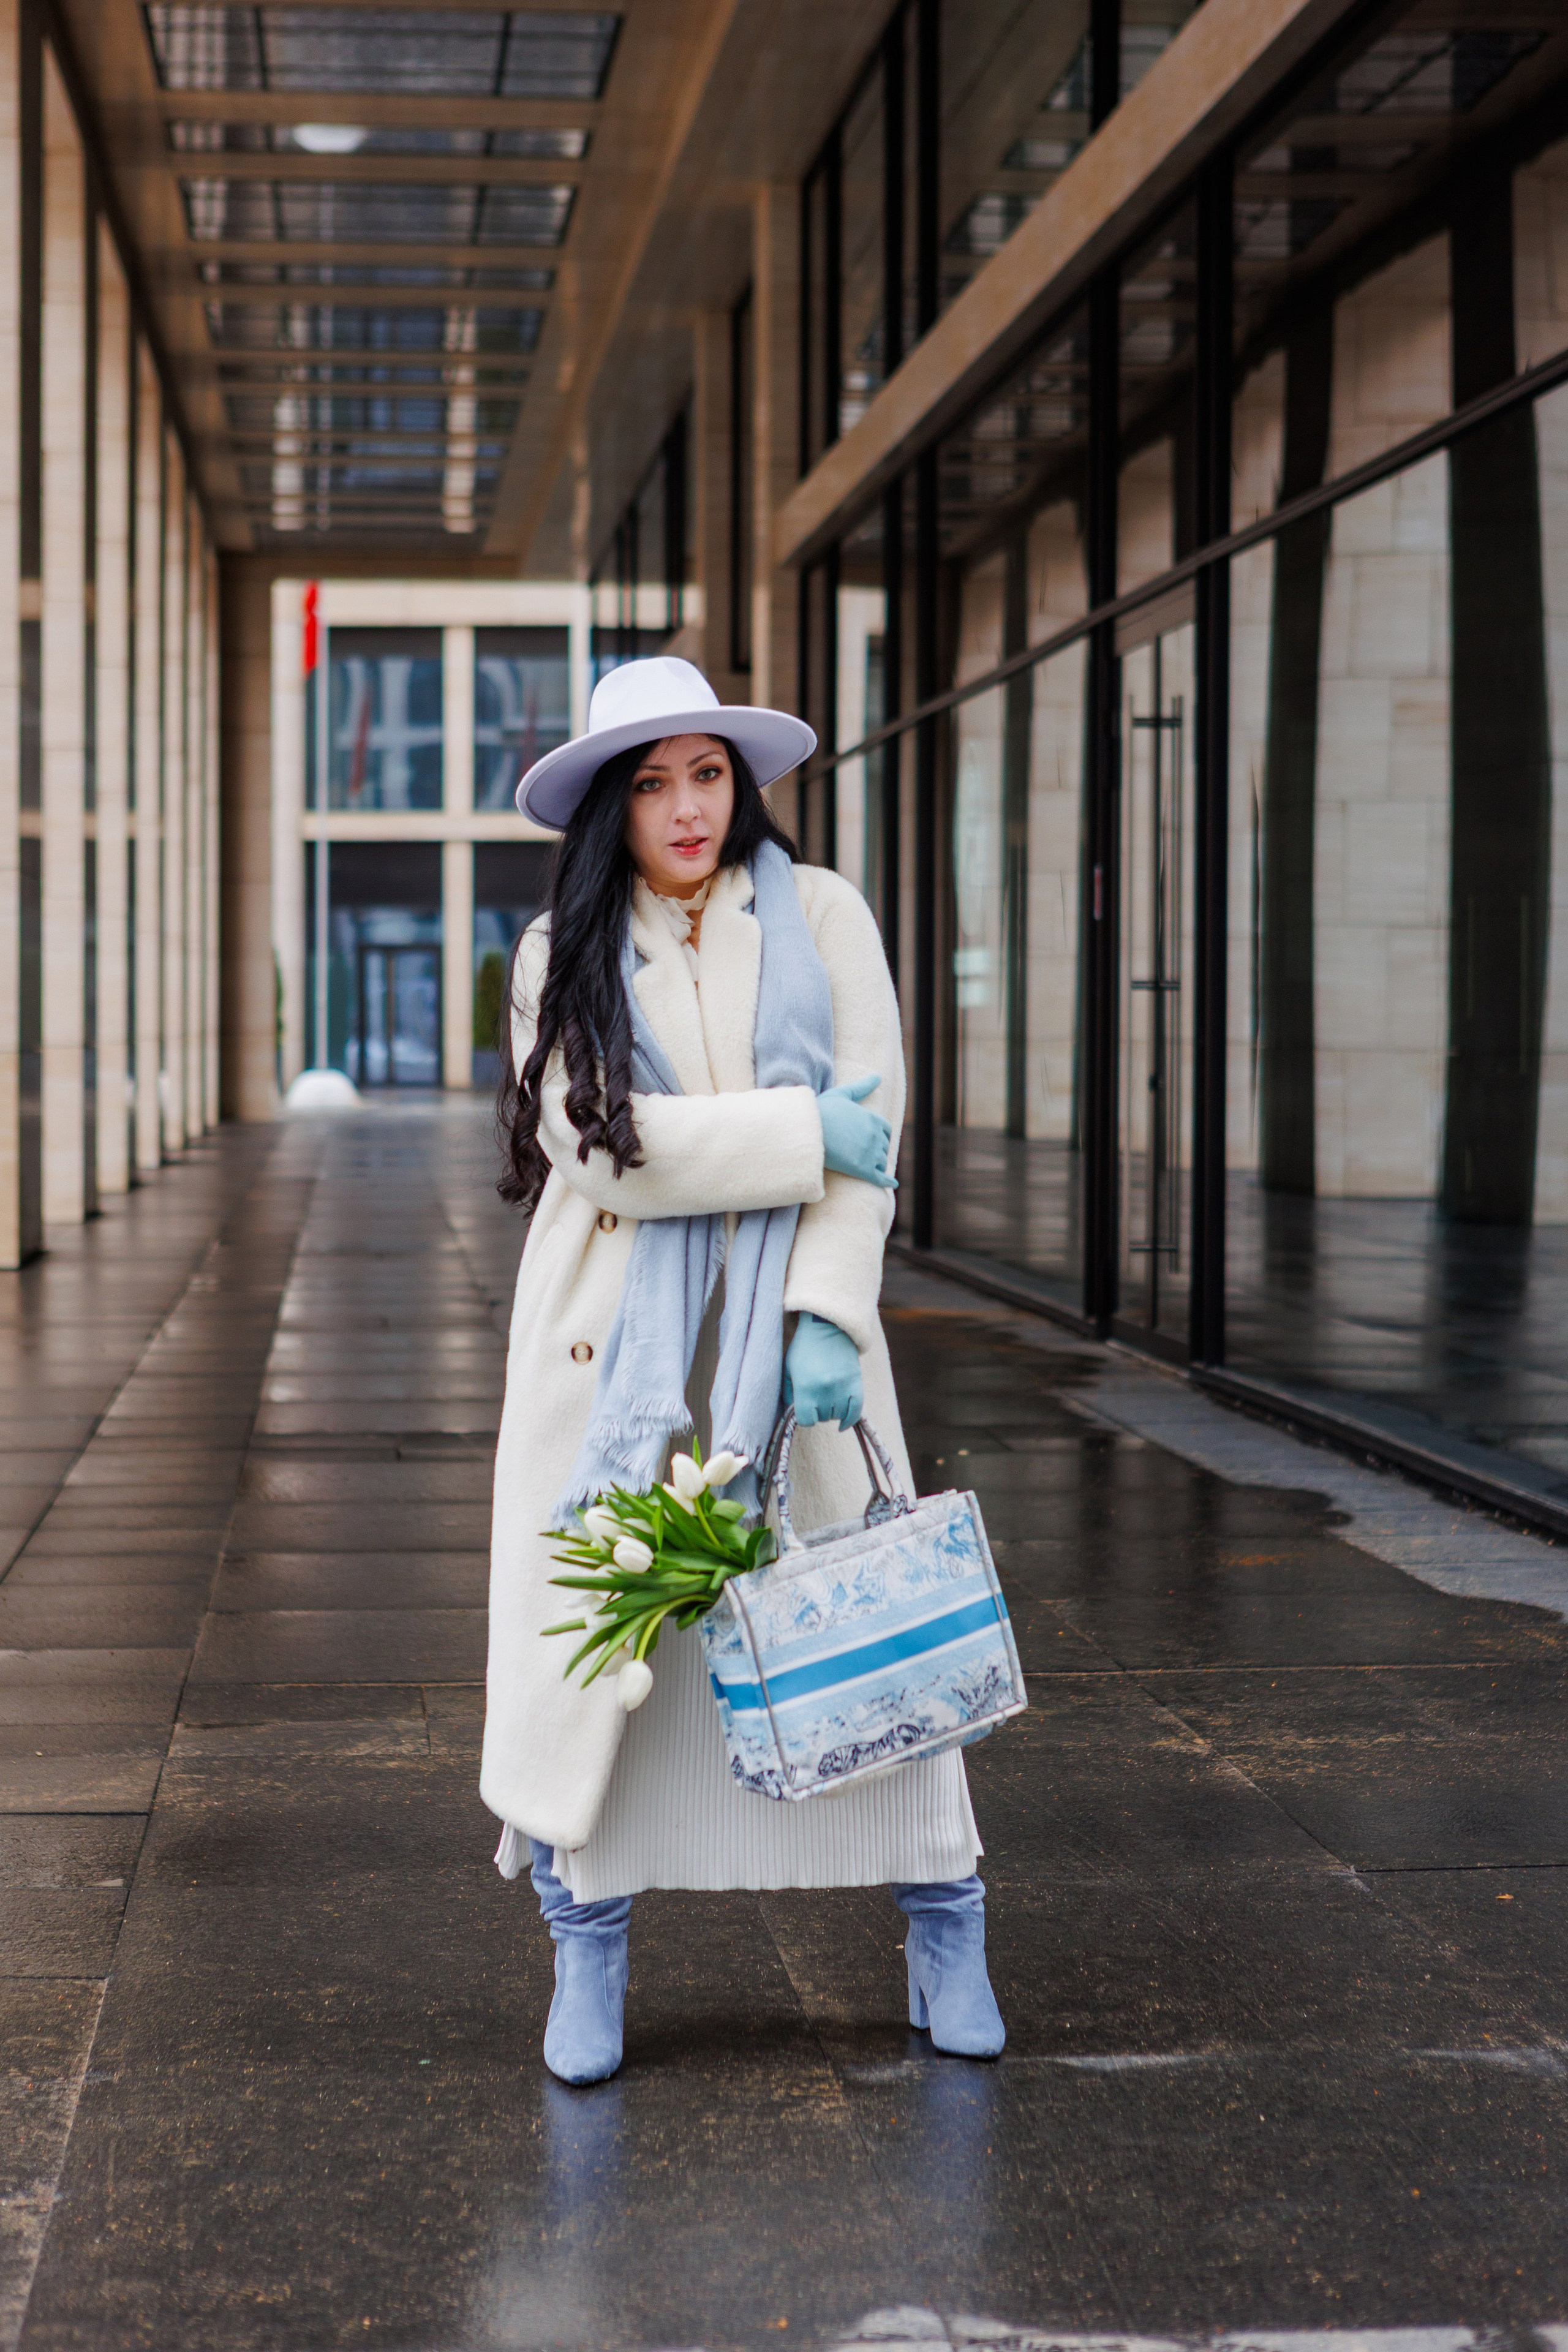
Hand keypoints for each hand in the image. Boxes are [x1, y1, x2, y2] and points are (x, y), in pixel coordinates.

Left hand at [784, 1313, 862, 1429]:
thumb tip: (792, 1413)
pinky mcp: (856, 1384)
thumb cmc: (804, 1348)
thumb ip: (788, 1393)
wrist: (828, 1328)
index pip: (806, 1421)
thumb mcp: (788, 1368)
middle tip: (816, 1397)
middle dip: (818, 1411)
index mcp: (806, 1387)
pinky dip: (850, 1420)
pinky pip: (856, 1412)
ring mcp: (842, 1388)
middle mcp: (825, 1390)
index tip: (804, 1410)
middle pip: (823, 1418)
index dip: (804, 1417)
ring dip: (832, 1411)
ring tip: (828, 1398)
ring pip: (838, 1415)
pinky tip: (843, 1424)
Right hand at [817, 1076, 895, 1189]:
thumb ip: (862, 1087)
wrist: (806, 1130)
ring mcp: (871, 1153)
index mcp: (873, 1118)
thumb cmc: (821, 1110)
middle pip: (883, 1146)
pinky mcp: (863, 1170)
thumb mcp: (842, 1094)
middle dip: (876, 1150)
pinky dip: (888, 1181)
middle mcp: (876, 1136)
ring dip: (877, 1164)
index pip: (885, 1129)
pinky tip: (892, 1185)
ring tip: (869, 1167)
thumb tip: (878, 1076)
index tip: (871, 1139)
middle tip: (866, 1154)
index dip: (879, 1135)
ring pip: (881, 1162)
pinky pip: (881, 1178)